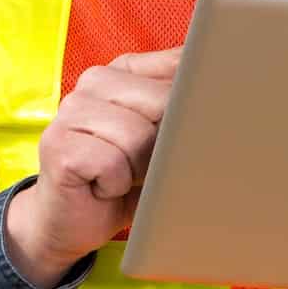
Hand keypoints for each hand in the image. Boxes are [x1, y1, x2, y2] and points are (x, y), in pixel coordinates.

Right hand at [3, 47, 181, 288]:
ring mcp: (71, 110)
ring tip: (124, 177)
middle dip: (166, 145)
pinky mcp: (59, 145)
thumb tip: (228, 84)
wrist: (73, 222)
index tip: (189, 132)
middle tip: (148, 165)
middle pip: (164, 102)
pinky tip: (102, 187)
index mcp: (125, 69)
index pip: (181, 67)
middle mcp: (95, 81)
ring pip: (139, 136)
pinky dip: (116, 185)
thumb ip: (186, 103)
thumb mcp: (165, 135)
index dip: (196, 107)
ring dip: (140, 170)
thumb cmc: (127, 176)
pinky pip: (113, 164)